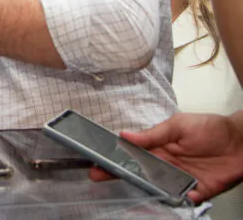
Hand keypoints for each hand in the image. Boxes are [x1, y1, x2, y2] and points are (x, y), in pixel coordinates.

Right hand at [89, 113, 242, 203]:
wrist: (242, 142)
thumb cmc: (211, 128)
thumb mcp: (178, 125)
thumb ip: (153, 134)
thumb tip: (124, 135)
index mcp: (158, 147)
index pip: (131, 154)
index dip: (114, 157)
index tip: (96, 160)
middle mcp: (165, 164)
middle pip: (138, 172)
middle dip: (118, 175)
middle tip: (99, 176)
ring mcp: (179, 179)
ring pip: (155, 187)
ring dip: (144, 188)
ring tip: (131, 187)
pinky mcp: (196, 191)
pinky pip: (181, 199)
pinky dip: (175, 199)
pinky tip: (168, 196)